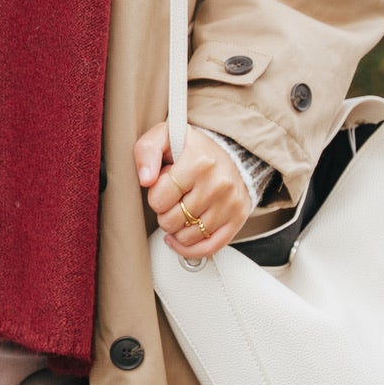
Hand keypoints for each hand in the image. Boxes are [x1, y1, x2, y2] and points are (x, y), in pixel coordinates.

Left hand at [134, 123, 251, 259]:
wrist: (231, 150)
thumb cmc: (193, 148)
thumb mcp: (165, 136)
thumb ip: (146, 151)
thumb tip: (145, 179)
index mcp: (199, 162)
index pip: (159, 198)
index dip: (154, 196)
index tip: (162, 186)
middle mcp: (218, 184)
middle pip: (172, 221)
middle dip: (164, 212)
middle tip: (172, 198)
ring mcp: (230, 203)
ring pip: (187, 236)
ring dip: (177, 228)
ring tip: (182, 210)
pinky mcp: (238, 218)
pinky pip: (209, 247)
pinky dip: (191, 248)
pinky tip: (182, 236)